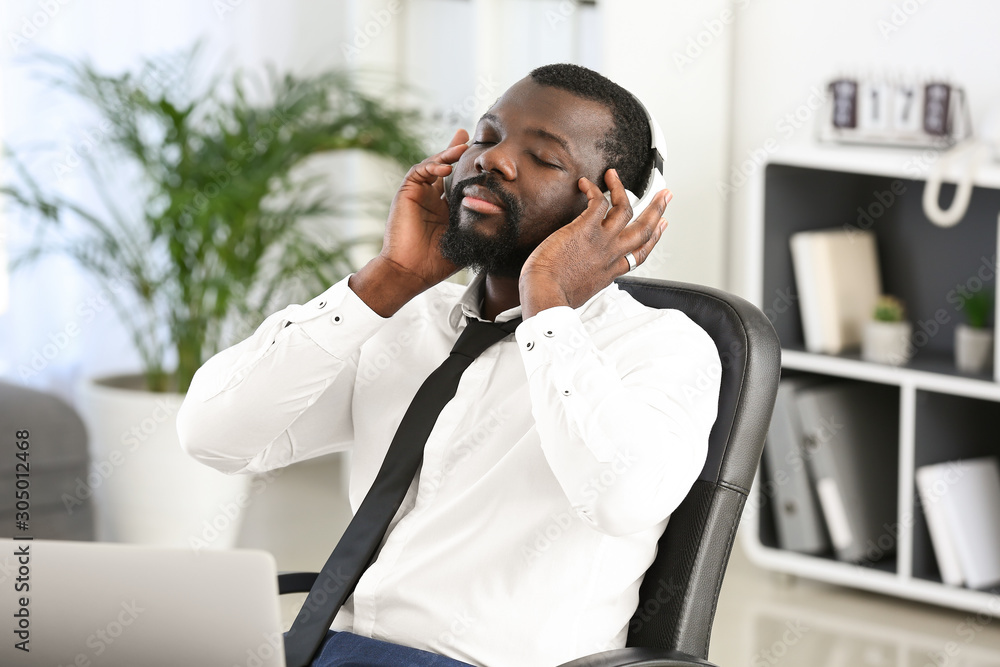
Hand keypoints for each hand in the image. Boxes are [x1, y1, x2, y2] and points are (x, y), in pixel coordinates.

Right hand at [349, 129, 468, 315]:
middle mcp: (432, 198)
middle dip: (455, 149)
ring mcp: (419, 194)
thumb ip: (482, 229)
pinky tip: (446, 168)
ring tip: (463, 146)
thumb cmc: (438, 262)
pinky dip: (433, 166)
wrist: (412, 271)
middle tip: (469, 135)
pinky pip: (419, 172)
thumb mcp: (467, 241)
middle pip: (445, 167)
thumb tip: (508, 223)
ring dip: (447, 154)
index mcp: (446, 209)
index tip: (484, 158)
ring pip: (433, 165)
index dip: (468, 169)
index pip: (459, 183)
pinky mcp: (406, 192)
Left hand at [519, 168, 670, 318]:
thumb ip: (586, 281)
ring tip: (614, 176)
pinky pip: (598, 202)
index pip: (640, 253)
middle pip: (644, 229)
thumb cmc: (554, 297)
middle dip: (657, 209)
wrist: (546, 296)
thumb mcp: (580, 293)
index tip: (662, 225)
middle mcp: (611, 255)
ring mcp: (601, 240)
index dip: (654, 237)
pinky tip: (585, 184)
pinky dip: (594, 189)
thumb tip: (576, 278)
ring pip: (625, 209)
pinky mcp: (586, 228)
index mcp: (611, 271)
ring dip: (621, 188)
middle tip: (665, 195)